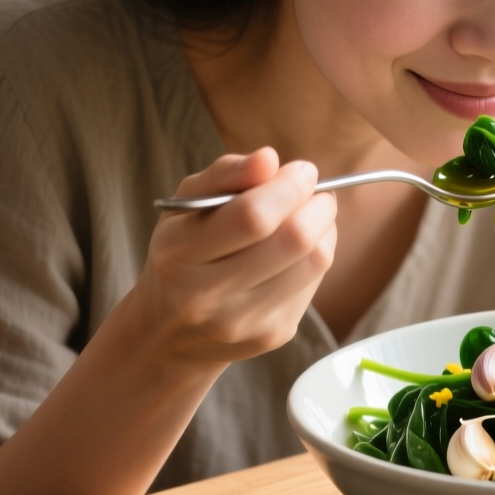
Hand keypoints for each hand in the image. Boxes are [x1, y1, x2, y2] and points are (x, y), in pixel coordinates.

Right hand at [130, 147, 337, 364]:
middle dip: (318, 204)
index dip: (290, 186)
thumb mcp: (185, 206)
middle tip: (316, 192)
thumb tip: (269, 159)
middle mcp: (208, 295)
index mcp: (179, 254)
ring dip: (325, 228)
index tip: (302, 170)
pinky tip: (299, 249)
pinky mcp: (272, 335)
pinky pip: (315, 283)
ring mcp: (244, 322)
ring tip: (311, 215)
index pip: (253, 216)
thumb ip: (224, 174)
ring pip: (315, 262)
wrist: (168, 332)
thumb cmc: (182, 254)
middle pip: (294, 240)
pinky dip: (317, 256)